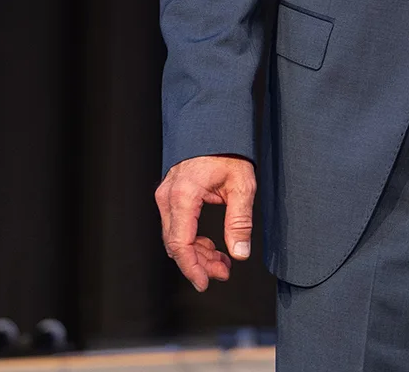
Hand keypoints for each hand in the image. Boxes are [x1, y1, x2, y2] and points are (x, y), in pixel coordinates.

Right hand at [154, 154, 256, 291]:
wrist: (215, 125)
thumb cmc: (228, 150)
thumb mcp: (242, 185)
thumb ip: (240, 221)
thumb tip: (240, 252)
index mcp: (184, 195)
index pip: (180, 243)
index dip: (192, 267)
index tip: (204, 283)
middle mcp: (168, 197)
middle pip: (176, 244)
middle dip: (198, 263)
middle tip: (223, 272)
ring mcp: (166, 196)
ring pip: (175, 238)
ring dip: (197, 253)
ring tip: (222, 262)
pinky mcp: (170, 196)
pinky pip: (177, 226)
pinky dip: (193, 240)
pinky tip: (212, 246)